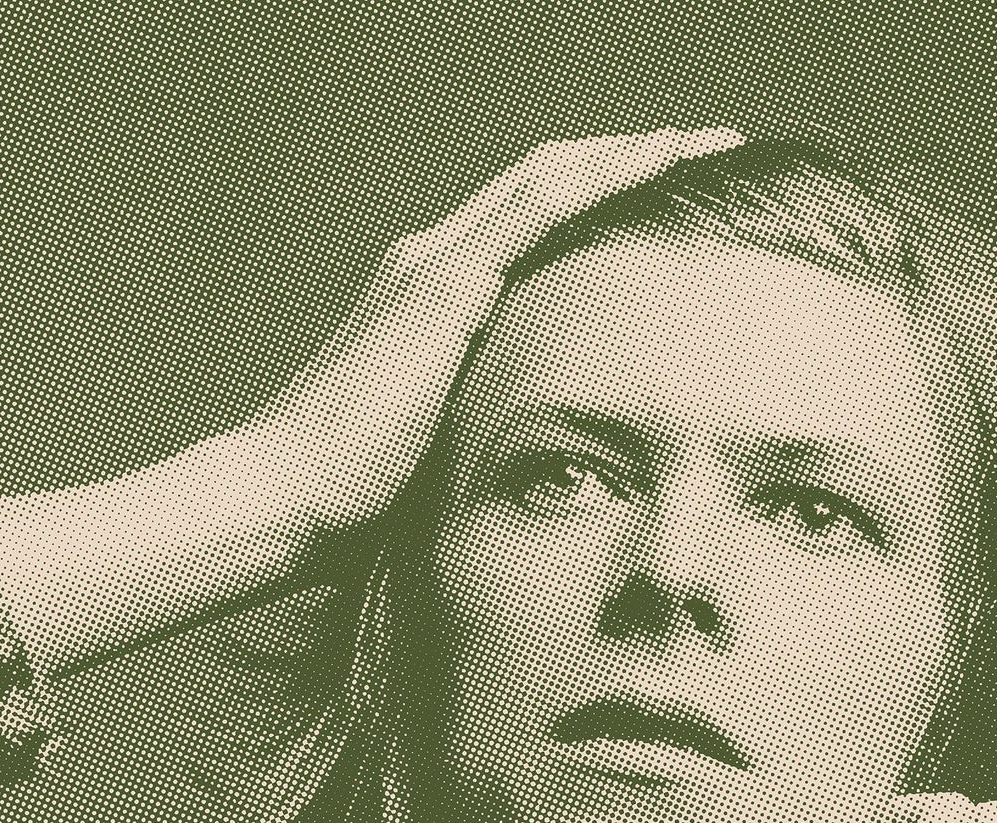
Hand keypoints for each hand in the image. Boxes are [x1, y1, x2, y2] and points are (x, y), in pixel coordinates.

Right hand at [273, 126, 744, 531]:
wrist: (285, 500)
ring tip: (710, 144)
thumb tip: (540, 482)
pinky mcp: (442, 287)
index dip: (600, 203)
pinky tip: (665, 156)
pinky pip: (540, 205)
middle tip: (711, 155)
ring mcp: (434, 266)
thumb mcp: (440, 456)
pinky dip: (606, 173)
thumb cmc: (351, 504)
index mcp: (433, 302)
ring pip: (551, 177)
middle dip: (629, 162)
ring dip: (635, 154)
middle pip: (547, 184)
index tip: (673, 210)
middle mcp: (431, 264)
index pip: (529, 226)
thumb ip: (486, 437)